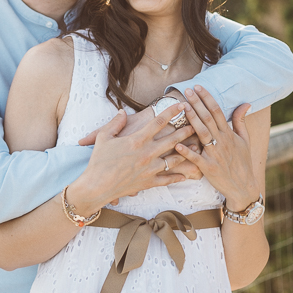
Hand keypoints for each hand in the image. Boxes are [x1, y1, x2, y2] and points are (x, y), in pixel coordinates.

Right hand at [67, 104, 195, 215]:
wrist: (97, 187)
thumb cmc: (98, 162)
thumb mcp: (104, 137)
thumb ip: (115, 123)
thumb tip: (122, 113)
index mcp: (137, 140)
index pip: (159, 122)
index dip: (172, 112)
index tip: (181, 105)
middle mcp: (147, 153)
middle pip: (172, 140)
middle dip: (186, 130)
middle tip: (196, 124)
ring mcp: (150, 169)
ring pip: (174, 160)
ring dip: (186, 152)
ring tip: (195, 147)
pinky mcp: (149, 183)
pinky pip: (167, 179)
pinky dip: (177, 176)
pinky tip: (184, 174)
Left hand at [175, 86, 259, 210]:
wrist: (243, 187)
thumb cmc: (242, 162)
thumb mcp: (244, 140)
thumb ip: (240, 121)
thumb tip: (245, 103)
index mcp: (229, 134)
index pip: (217, 112)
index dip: (207, 98)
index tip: (198, 87)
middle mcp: (222, 142)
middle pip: (208, 119)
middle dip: (197, 103)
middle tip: (187, 90)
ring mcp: (215, 155)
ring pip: (202, 134)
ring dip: (192, 120)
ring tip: (183, 107)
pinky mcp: (208, 168)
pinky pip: (196, 158)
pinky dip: (187, 152)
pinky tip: (177, 144)